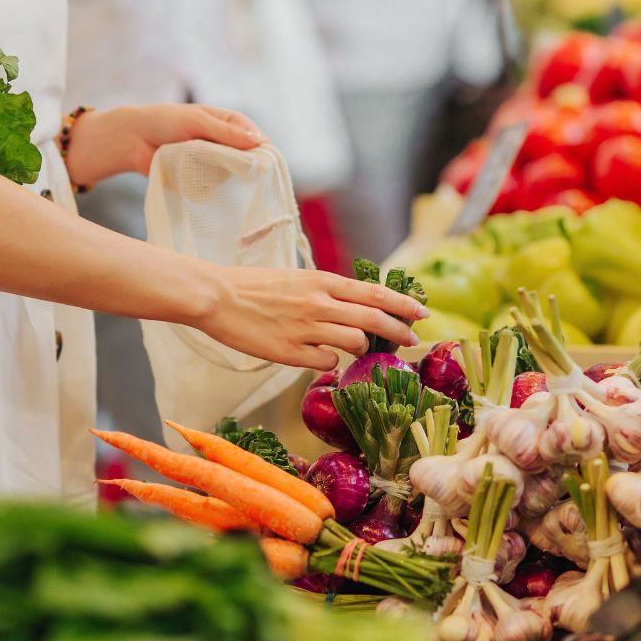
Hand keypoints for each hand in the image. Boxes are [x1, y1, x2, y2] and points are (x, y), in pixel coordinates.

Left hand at [63, 104, 266, 186]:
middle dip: (247, 169)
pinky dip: (211, 187)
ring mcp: (213, 161)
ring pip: (232, 175)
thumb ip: (225, 132)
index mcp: (229, 123)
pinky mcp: (201, 177)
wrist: (133, 140)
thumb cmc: (164, 121)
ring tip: (215, 179)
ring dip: (226, 178)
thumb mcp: (196, 122)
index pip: (256, 138)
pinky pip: (215, 186)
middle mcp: (225, 143)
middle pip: (248, 159)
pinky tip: (204, 187)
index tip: (266, 167)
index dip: (263, 151)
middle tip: (248, 181)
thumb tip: (258, 141)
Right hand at [189, 265, 427, 370]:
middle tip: (413, 341)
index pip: (375, 292)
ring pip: (355, 342)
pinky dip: (329, 361)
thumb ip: (326, 292)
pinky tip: (318, 356)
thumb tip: (355, 307)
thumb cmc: (255, 287)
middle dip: (400, 331)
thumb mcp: (297, 279)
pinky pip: (325, 361)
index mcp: (322, 281)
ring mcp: (305, 329)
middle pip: (374, 319)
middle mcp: (319, 303)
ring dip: (362, 349)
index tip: (422, 313)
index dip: (403, 304)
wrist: (217, 297)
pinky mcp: (290, 353)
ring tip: (356, 349)